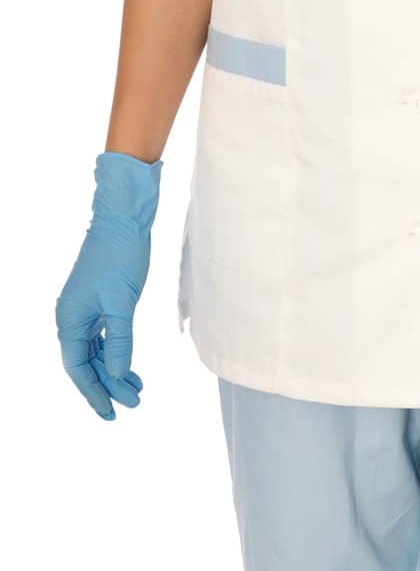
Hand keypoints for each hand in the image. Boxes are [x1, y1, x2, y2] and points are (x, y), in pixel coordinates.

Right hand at [55, 151, 161, 419]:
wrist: (124, 218)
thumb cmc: (119, 256)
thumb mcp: (121, 302)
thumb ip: (119, 340)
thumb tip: (117, 374)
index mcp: (70, 320)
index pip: (78, 368)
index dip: (94, 392)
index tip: (111, 412)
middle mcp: (73, 317)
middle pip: (88, 363)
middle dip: (109, 384)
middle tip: (133, 403)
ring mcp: (86, 308)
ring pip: (97, 350)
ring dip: (115, 370)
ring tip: (137, 389)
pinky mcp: (101, 300)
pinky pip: (105, 336)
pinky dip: (118, 351)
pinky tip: (130, 365)